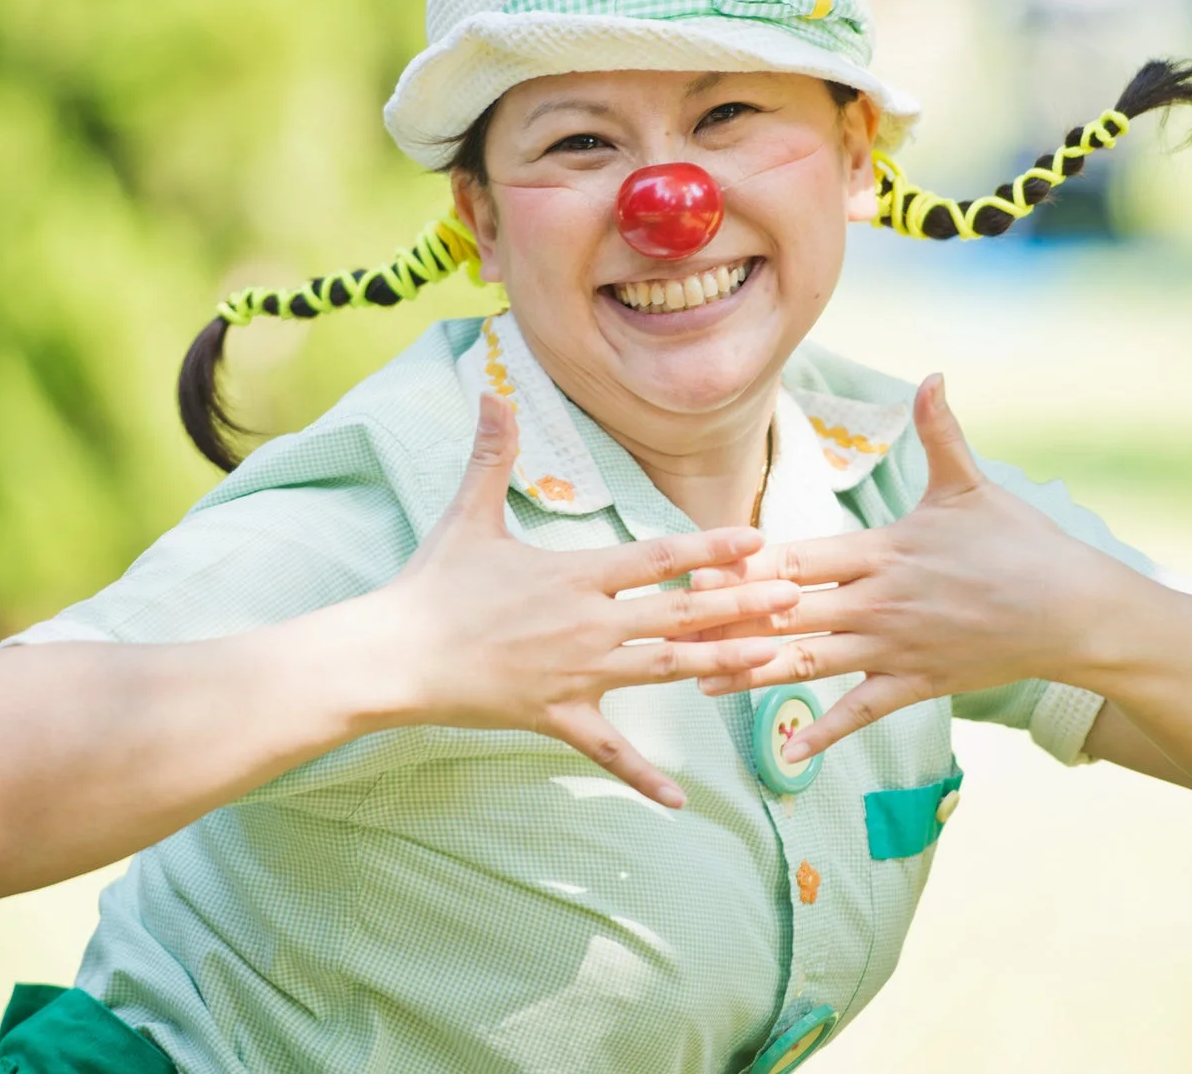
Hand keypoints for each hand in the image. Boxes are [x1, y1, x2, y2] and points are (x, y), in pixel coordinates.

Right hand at [376, 394, 802, 806]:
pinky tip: (681, 801)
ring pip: (665, 672)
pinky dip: (644, 777)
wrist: (395, 657)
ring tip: (774, 662)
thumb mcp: (466, 515)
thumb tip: (491, 389)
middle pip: (680, 614)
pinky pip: (609, 751)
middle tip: (796, 599)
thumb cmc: (432, 585)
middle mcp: (588, 625)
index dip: (712, 549)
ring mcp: (577, 676)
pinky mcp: (557, 718)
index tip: (759, 541)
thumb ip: (490, 454)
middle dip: (742, 606)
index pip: (659, 559)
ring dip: (722, 666)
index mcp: (576, 576)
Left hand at [686, 375, 1132, 762]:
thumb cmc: (1023, 544)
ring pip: (811, 662)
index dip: (745, 565)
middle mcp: (879, 603)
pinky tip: (787, 750)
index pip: (798, 557)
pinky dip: (825, 730)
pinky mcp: (917, 683)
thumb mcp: (973, 485)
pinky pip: (861, 710)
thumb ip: (940, 432)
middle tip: (671, 627)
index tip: (695, 568)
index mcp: (883, 551)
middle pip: (788, 612)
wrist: (1075, 612)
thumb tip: (931, 375)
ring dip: (753, 673)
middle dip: (729, 620)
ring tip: (698, 682)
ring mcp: (896, 647)